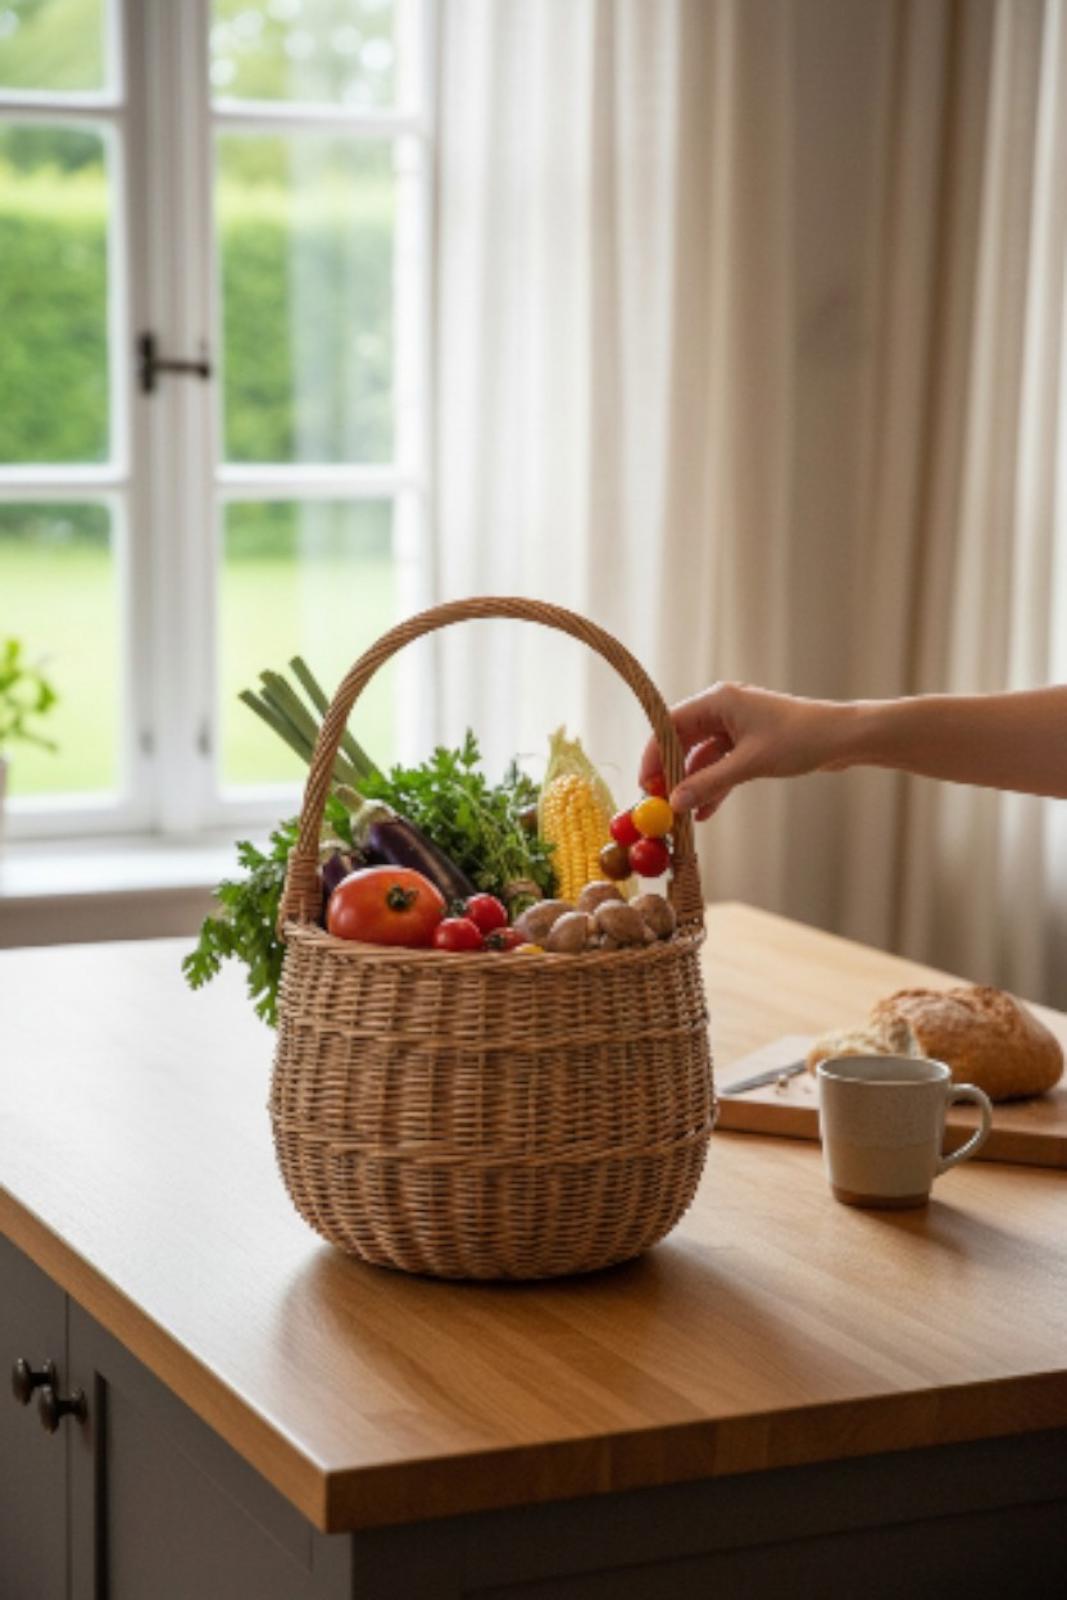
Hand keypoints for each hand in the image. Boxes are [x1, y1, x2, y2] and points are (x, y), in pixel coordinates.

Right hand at [639, 683, 850, 817]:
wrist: (843, 738)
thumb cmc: (799, 739)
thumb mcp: (749, 764)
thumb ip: (709, 783)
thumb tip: (674, 803)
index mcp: (718, 700)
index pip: (669, 724)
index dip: (653, 754)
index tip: (645, 784)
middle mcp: (723, 709)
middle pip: (682, 741)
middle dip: (671, 774)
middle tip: (659, 803)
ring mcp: (736, 727)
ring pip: (702, 757)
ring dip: (693, 785)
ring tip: (682, 816)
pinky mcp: (749, 744)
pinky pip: (721, 766)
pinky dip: (713, 786)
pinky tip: (705, 812)